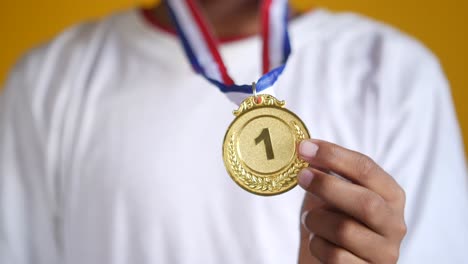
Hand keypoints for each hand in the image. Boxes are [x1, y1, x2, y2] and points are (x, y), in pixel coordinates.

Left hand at [297, 139, 406, 263]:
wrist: (337, 261)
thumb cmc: (336, 220)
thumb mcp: (335, 193)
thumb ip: (327, 171)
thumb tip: (306, 148)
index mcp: (391, 195)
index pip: (367, 169)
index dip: (334, 156)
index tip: (305, 147)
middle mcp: (395, 224)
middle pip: (364, 202)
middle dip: (327, 186)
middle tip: (301, 176)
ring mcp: (384, 252)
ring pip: (345, 230)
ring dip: (316, 221)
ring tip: (310, 219)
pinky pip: (335, 256)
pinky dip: (317, 245)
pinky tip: (318, 242)